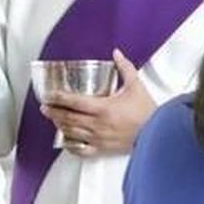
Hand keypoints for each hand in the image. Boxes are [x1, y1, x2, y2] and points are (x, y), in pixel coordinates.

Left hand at [41, 49, 155, 156]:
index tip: (49, 95)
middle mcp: (98, 124)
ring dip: (60, 125)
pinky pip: (82, 150)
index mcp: (104, 108)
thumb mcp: (136, 86)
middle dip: (54, 112)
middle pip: (68, 118)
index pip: (74, 102)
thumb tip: (116, 53)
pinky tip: (66, 141)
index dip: (58, 98)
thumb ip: (125, 68)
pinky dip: (71, 146)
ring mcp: (99, 138)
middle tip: (45, 107)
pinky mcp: (103, 149)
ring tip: (53, 119)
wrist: (158, 133)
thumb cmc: (147, 112)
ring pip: (72, 133)